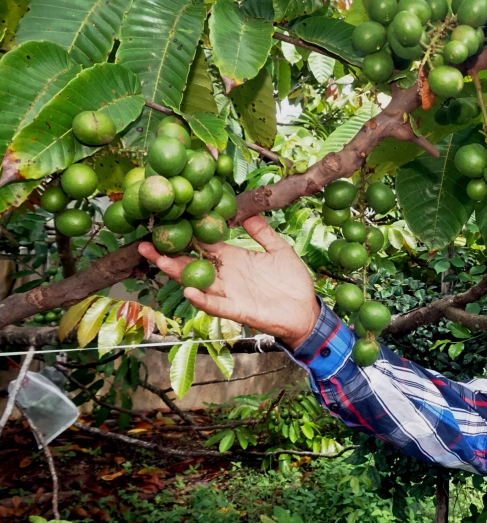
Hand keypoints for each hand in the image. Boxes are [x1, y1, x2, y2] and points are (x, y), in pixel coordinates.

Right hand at [138, 215, 319, 349]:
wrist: (306, 309)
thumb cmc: (292, 281)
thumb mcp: (279, 250)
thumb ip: (262, 232)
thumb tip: (248, 212)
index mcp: (234, 258)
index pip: (204, 244)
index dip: (187, 234)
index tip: (167, 221)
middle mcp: (226, 274)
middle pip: (191, 263)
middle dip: (168, 254)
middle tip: (144, 243)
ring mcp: (230, 292)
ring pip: (197, 282)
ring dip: (177, 273)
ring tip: (159, 260)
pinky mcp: (238, 309)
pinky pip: (216, 304)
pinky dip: (202, 298)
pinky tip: (188, 290)